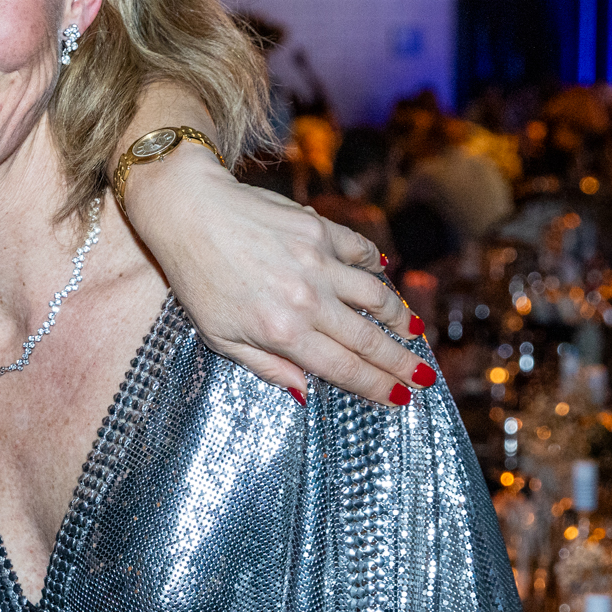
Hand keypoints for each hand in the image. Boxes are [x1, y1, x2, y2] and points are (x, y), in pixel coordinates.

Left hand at [121, 148, 430, 403]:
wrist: (188, 212)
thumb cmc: (197, 280)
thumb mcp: (219, 337)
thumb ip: (266, 366)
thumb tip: (305, 394)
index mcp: (281, 332)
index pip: (343, 368)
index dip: (377, 386)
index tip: (401, 398)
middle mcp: (306, 299)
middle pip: (368, 339)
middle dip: (402, 362)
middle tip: (424, 377)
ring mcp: (317, 261)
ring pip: (376, 295)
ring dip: (399, 317)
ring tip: (411, 331)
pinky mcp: (318, 228)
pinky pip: (361, 251)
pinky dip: (377, 266)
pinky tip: (384, 277)